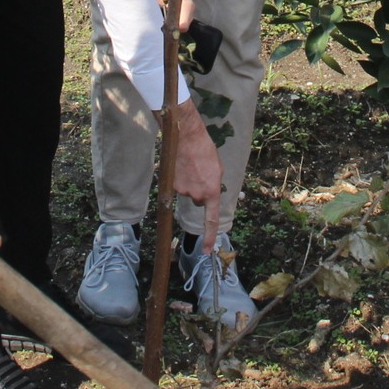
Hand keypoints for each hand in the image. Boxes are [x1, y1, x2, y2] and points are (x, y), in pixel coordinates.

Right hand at [169, 99, 223, 241]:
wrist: (185, 137)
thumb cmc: (205, 150)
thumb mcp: (217, 169)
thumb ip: (214, 185)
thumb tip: (206, 195)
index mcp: (211, 192)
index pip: (211, 220)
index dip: (209, 237)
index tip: (207, 251)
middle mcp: (196, 195)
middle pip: (198, 200)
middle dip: (200, 190)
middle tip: (201, 172)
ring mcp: (182, 191)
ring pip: (187, 192)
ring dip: (190, 182)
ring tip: (192, 165)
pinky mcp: (171, 185)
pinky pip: (178, 186)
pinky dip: (181, 177)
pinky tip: (183, 165)